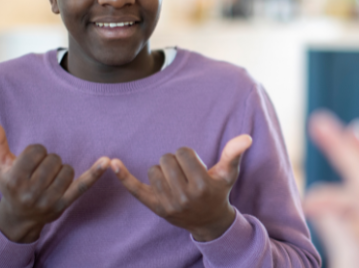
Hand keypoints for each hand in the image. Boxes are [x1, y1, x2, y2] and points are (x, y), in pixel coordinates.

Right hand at [0, 117, 109, 242]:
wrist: (17, 218)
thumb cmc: (9, 185)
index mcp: (14, 179)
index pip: (37, 151)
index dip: (36, 152)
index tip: (30, 162)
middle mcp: (30, 192)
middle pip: (53, 159)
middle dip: (48, 161)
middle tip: (39, 172)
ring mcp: (48, 200)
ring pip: (67, 169)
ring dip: (61, 170)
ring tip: (49, 179)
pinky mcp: (64, 204)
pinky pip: (83, 185)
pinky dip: (95, 173)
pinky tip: (106, 162)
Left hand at [110, 134, 252, 241]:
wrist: (208, 221)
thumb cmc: (218, 191)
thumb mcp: (228, 173)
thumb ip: (234, 154)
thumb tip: (246, 137)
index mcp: (202, 185)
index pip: (183, 152)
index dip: (188, 155)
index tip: (194, 166)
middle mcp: (184, 196)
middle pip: (167, 159)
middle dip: (175, 162)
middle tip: (185, 175)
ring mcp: (167, 203)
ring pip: (154, 169)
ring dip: (163, 171)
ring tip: (175, 181)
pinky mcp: (154, 207)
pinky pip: (135, 189)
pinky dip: (123, 176)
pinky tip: (112, 163)